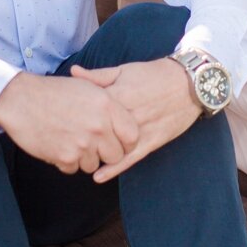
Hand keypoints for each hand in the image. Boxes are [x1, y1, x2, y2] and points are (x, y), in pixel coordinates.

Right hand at [0, 72, 138, 174]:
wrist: (21, 100)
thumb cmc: (54, 92)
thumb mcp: (87, 87)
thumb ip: (109, 104)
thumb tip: (125, 120)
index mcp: (107, 106)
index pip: (132, 136)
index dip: (127, 142)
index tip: (118, 142)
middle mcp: (98, 127)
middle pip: (115, 155)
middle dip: (105, 153)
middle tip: (92, 144)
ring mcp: (82, 144)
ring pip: (94, 165)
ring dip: (84, 158)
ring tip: (71, 140)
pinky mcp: (65, 157)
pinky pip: (74, 169)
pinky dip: (66, 161)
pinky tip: (58, 144)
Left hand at [69, 57, 199, 182]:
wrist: (189, 83)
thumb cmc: (154, 74)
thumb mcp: (124, 70)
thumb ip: (98, 76)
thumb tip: (73, 72)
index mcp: (118, 95)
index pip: (89, 110)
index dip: (72, 118)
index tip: (57, 122)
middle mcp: (128, 115)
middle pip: (99, 131)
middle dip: (80, 139)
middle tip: (62, 146)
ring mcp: (141, 130)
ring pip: (114, 148)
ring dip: (95, 157)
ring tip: (76, 163)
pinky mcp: (153, 141)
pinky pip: (132, 158)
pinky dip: (115, 168)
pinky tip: (99, 176)